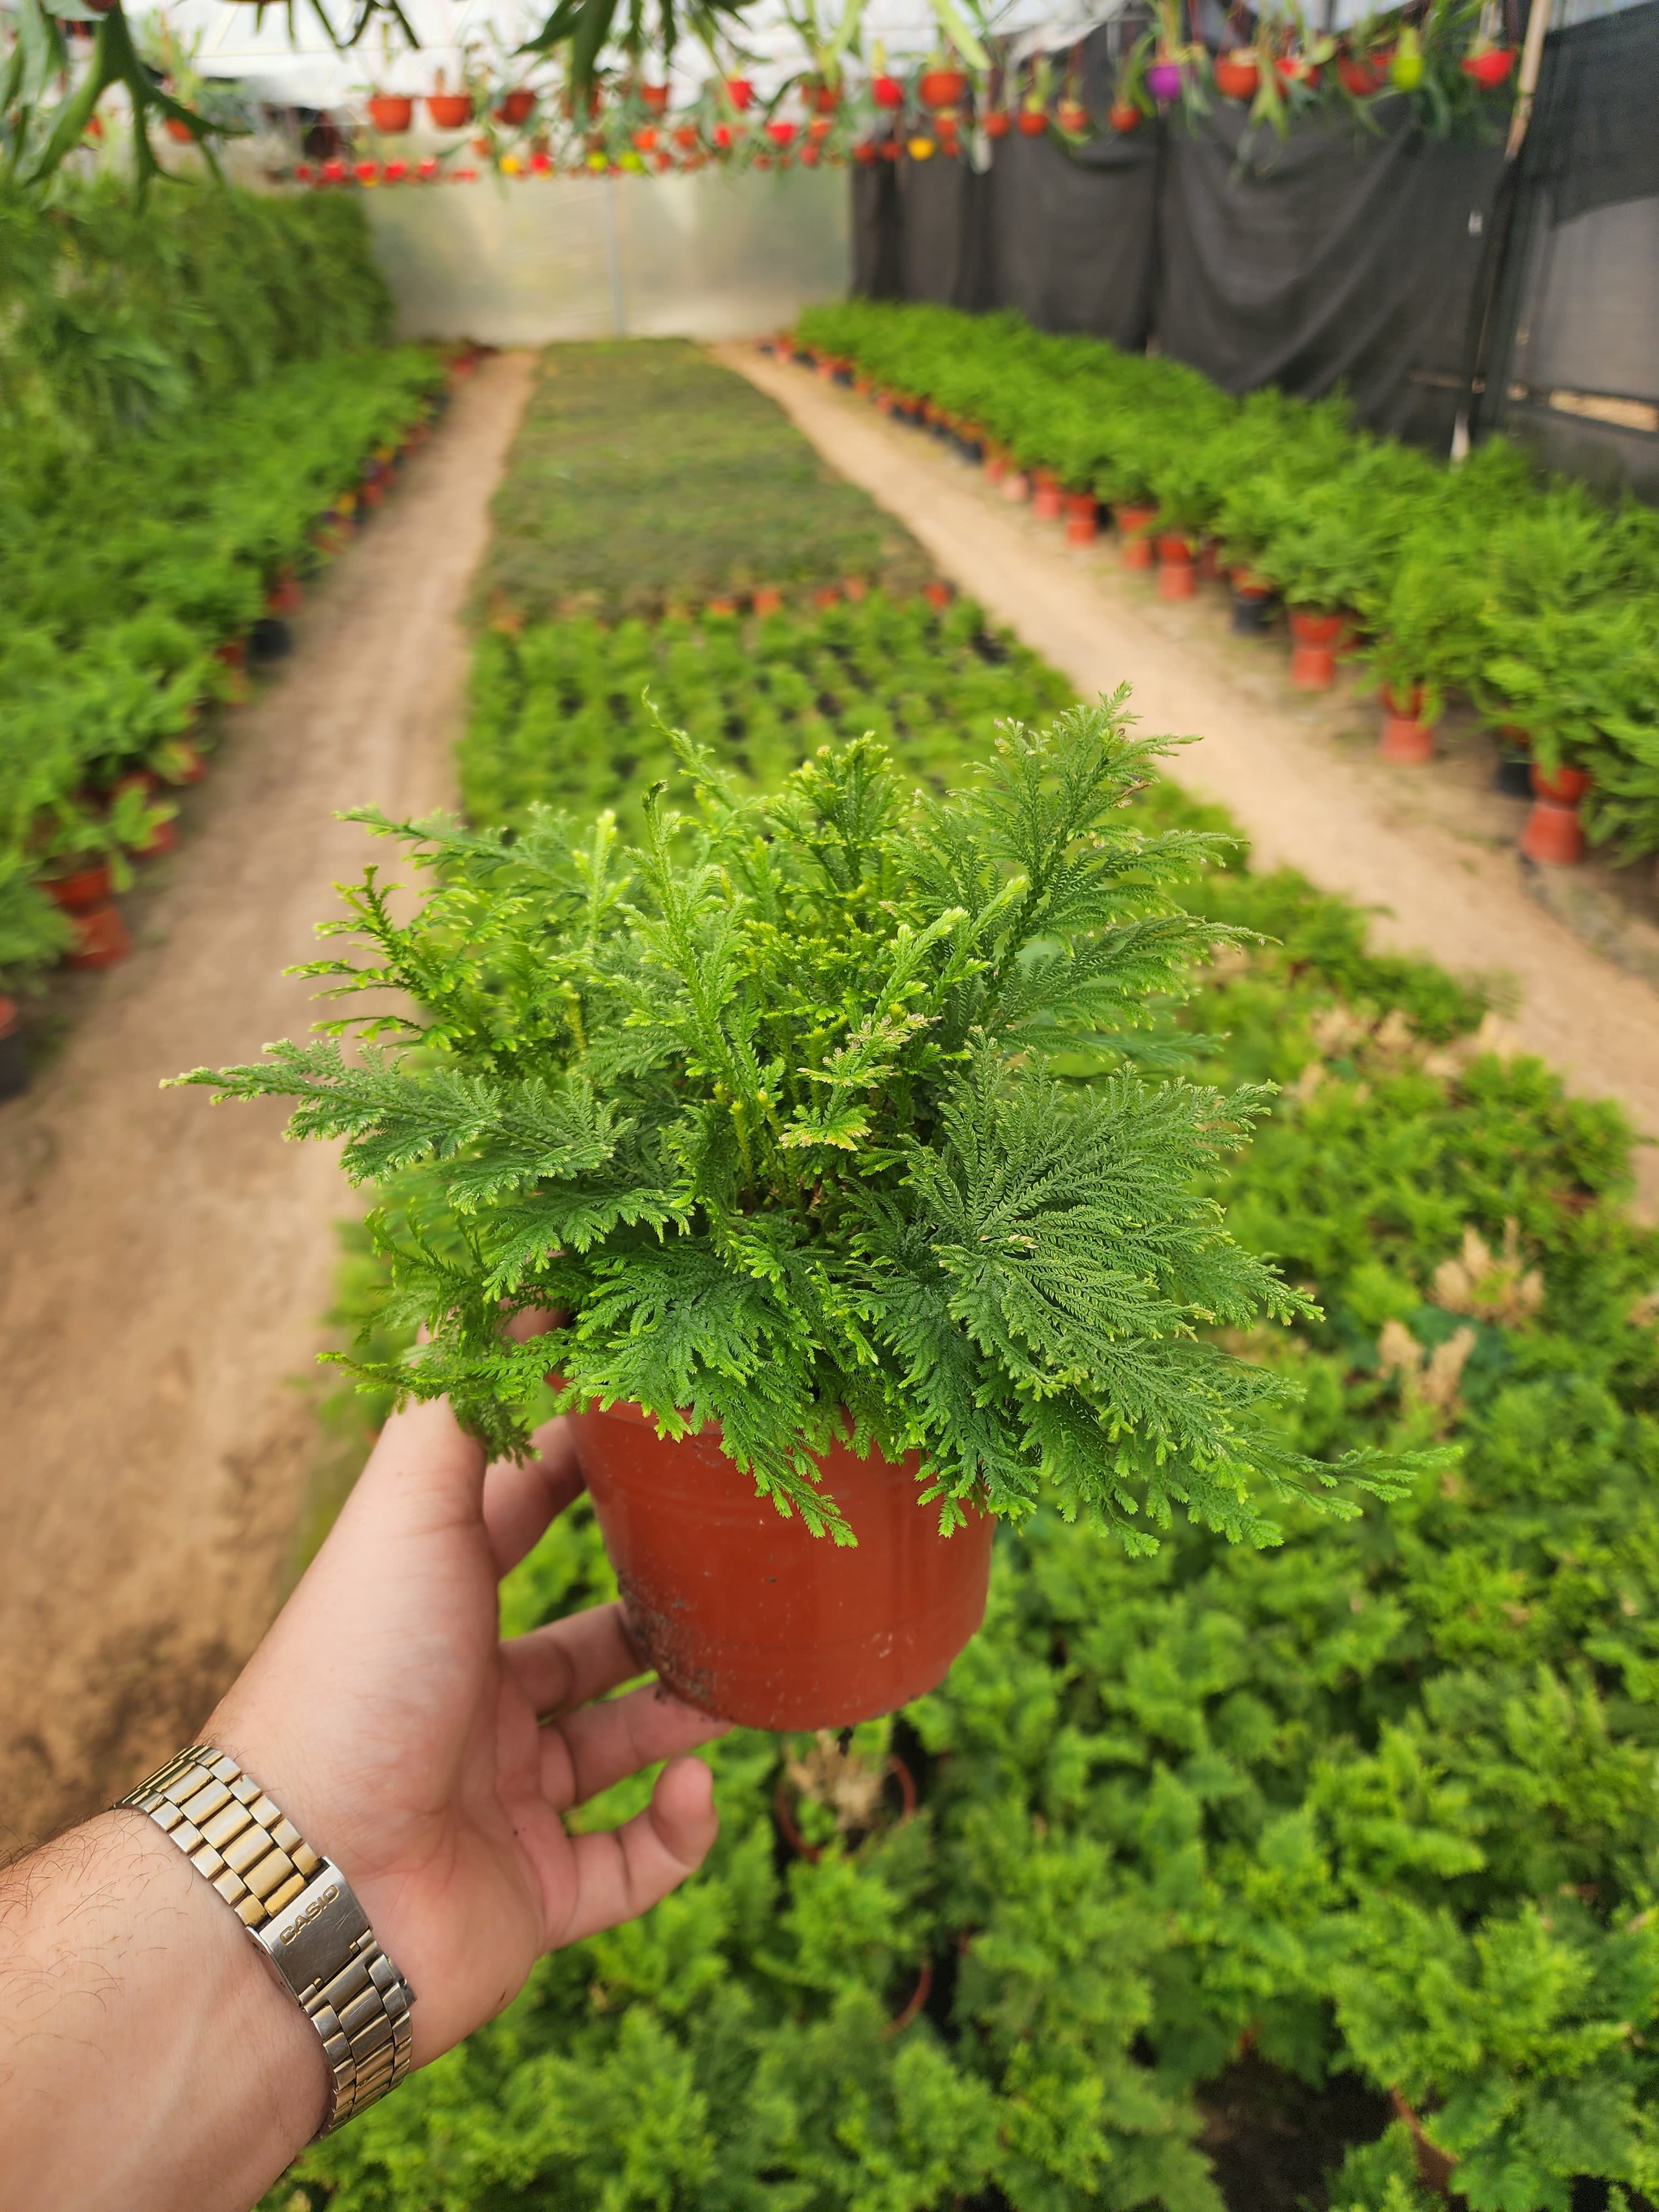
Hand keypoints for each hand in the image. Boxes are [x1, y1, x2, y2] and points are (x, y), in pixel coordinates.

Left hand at [209, 1395, 728, 2070]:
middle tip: (745, 1563)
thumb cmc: (354, 1676)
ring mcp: (503, 1800)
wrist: (298, 1884)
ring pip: (624, 1746)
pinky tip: (697, 1778)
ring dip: (692, 1708)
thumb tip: (510, 1288)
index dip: (596, 1470)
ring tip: (750, 1669)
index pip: (527, 1518)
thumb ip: (458, 1405)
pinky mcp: (534, 1897)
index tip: (681, 1426)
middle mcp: (469, 1698)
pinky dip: (679, 1826)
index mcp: (437, 1605)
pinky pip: (632, 1863)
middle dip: (665, 1602)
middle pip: (588, 1639)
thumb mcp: (406, 1512)